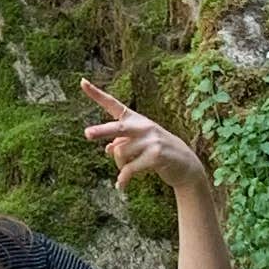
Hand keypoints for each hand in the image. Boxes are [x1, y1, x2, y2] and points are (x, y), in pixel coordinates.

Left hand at [82, 82, 208, 198]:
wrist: (186, 165)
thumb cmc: (157, 152)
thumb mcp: (139, 144)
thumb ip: (122, 143)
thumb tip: (107, 149)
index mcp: (136, 120)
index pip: (113, 104)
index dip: (96, 94)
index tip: (82, 82)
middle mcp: (143, 126)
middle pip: (117, 128)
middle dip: (102, 131)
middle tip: (87, 134)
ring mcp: (151, 140)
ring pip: (120, 153)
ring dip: (119, 166)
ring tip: (125, 171)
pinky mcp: (155, 155)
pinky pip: (129, 168)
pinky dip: (123, 179)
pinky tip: (121, 186)